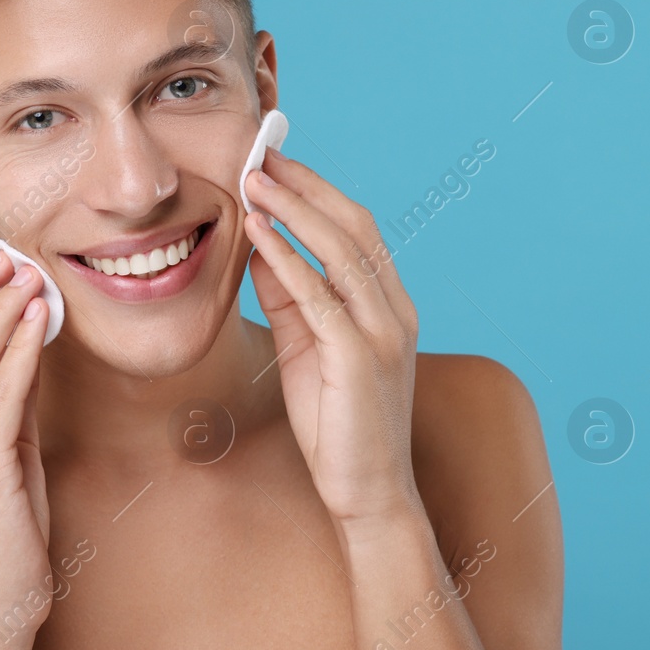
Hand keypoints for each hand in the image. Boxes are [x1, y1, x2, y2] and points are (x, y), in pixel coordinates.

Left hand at [243, 147, 421, 530]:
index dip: (316, 190)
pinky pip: (320, 295)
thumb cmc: (337, 425)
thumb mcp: (307, 348)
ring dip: (294, 209)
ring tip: (253, 180)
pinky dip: (288, 258)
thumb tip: (262, 244)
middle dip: (305, 185)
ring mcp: (383, 332)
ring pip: (341, 251)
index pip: (357, 228)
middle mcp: (395, 310)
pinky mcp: (360, 358)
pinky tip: (258, 234)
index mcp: (390, 305)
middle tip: (260, 154)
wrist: (368, 495)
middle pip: (354, 226)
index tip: (274, 163)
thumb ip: (290, 297)